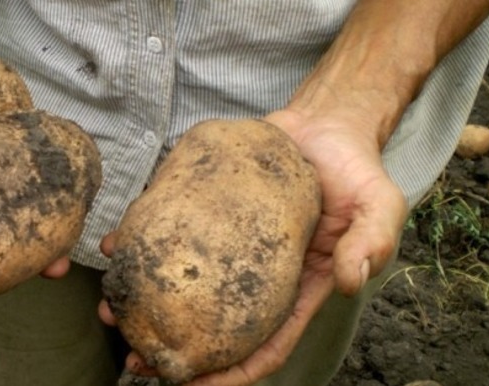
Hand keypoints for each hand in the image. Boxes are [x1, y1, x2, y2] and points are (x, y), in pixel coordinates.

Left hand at [99, 109, 407, 384]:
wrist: (326, 126)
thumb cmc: (356, 171)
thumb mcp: (378, 207)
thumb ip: (371, 242)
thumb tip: (350, 281)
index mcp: (298, 288)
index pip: (266, 344)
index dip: (232, 373)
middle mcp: (257, 275)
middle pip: (213, 324)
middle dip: (176, 349)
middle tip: (136, 356)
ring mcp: (229, 244)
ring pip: (183, 284)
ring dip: (146, 301)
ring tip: (110, 311)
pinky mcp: (210, 211)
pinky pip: (173, 232)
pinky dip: (141, 242)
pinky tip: (113, 245)